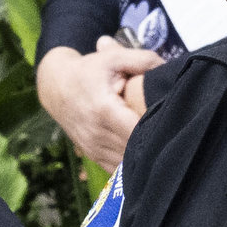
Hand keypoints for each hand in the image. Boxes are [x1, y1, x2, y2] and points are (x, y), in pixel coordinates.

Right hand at [38, 45, 159, 167]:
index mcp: (104, 110)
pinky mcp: (93, 156)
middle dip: (155, 143)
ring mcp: (94, 148)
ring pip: (128, 163)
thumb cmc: (88, 71)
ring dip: (144, 155)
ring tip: (157, 141)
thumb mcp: (113, 58)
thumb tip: (169, 68)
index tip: (172, 122)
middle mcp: (97, 134)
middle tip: (170, 131)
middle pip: (136, 150)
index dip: (158, 129)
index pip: (138, 130)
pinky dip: (131, 163)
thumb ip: (144, 61)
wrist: (55, 86)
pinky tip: (141, 151)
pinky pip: (117, 168)